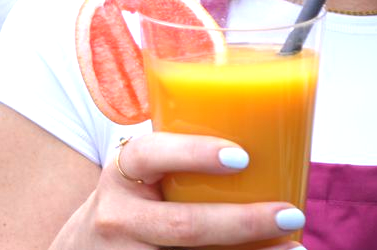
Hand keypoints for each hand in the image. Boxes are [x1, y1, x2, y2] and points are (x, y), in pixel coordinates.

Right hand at [54, 131, 304, 248]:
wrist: (84, 248)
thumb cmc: (135, 201)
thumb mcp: (141, 174)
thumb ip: (180, 159)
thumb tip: (270, 136)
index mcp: (121, 173)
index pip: (150, 155)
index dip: (194, 154)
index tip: (242, 157)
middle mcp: (119, 217)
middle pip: (184, 225)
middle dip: (242, 222)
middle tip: (290, 215)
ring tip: (292, 247)